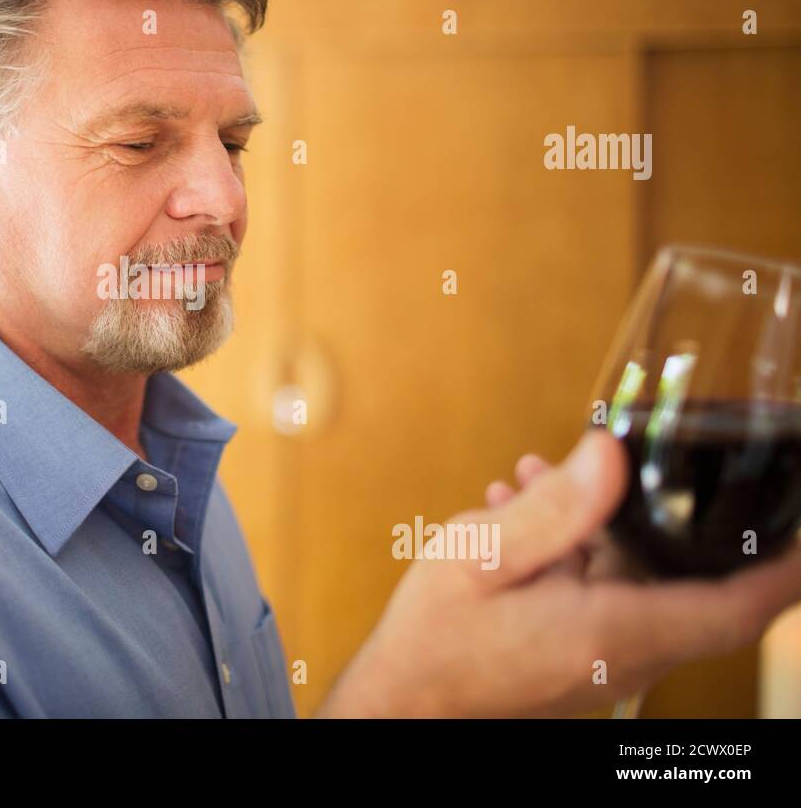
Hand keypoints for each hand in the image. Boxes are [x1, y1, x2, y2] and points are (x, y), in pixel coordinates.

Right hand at [316, 430, 800, 717]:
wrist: (399, 706)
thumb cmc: (431, 643)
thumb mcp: (480, 556)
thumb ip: (554, 508)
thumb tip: (611, 454)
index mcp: (613, 632)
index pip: (736, 607)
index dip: (784, 566)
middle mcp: (622, 655)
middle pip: (693, 586)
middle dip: (674, 517)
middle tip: (650, 462)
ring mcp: (601, 662)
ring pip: (640, 586)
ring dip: (609, 529)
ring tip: (541, 479)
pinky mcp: (577, 660)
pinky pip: (604, 600)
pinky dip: (582, 555)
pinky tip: (526, 515)